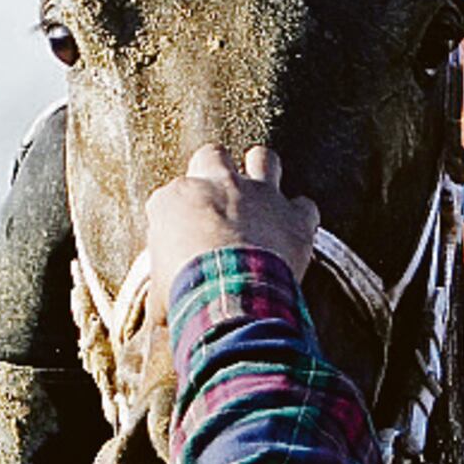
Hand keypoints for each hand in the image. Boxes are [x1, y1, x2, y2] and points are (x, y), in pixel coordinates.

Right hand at [146, 145, 319, 289]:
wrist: (228, 291)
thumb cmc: (185, 289)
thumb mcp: (158, 286)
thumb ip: (163, 284)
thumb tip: (162, 309)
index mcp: (175, 198)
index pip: (172, 195)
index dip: (179, 215)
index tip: (183, 237)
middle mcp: (218, 184)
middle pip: (212, 154)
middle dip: (215, 169)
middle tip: (220, 195)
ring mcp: (261, 195)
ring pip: (264, 158)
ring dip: (263, 172)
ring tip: (262, 195)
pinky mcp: (294, 216)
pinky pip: (305, 205)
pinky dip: (301, 217)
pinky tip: (295, 231)